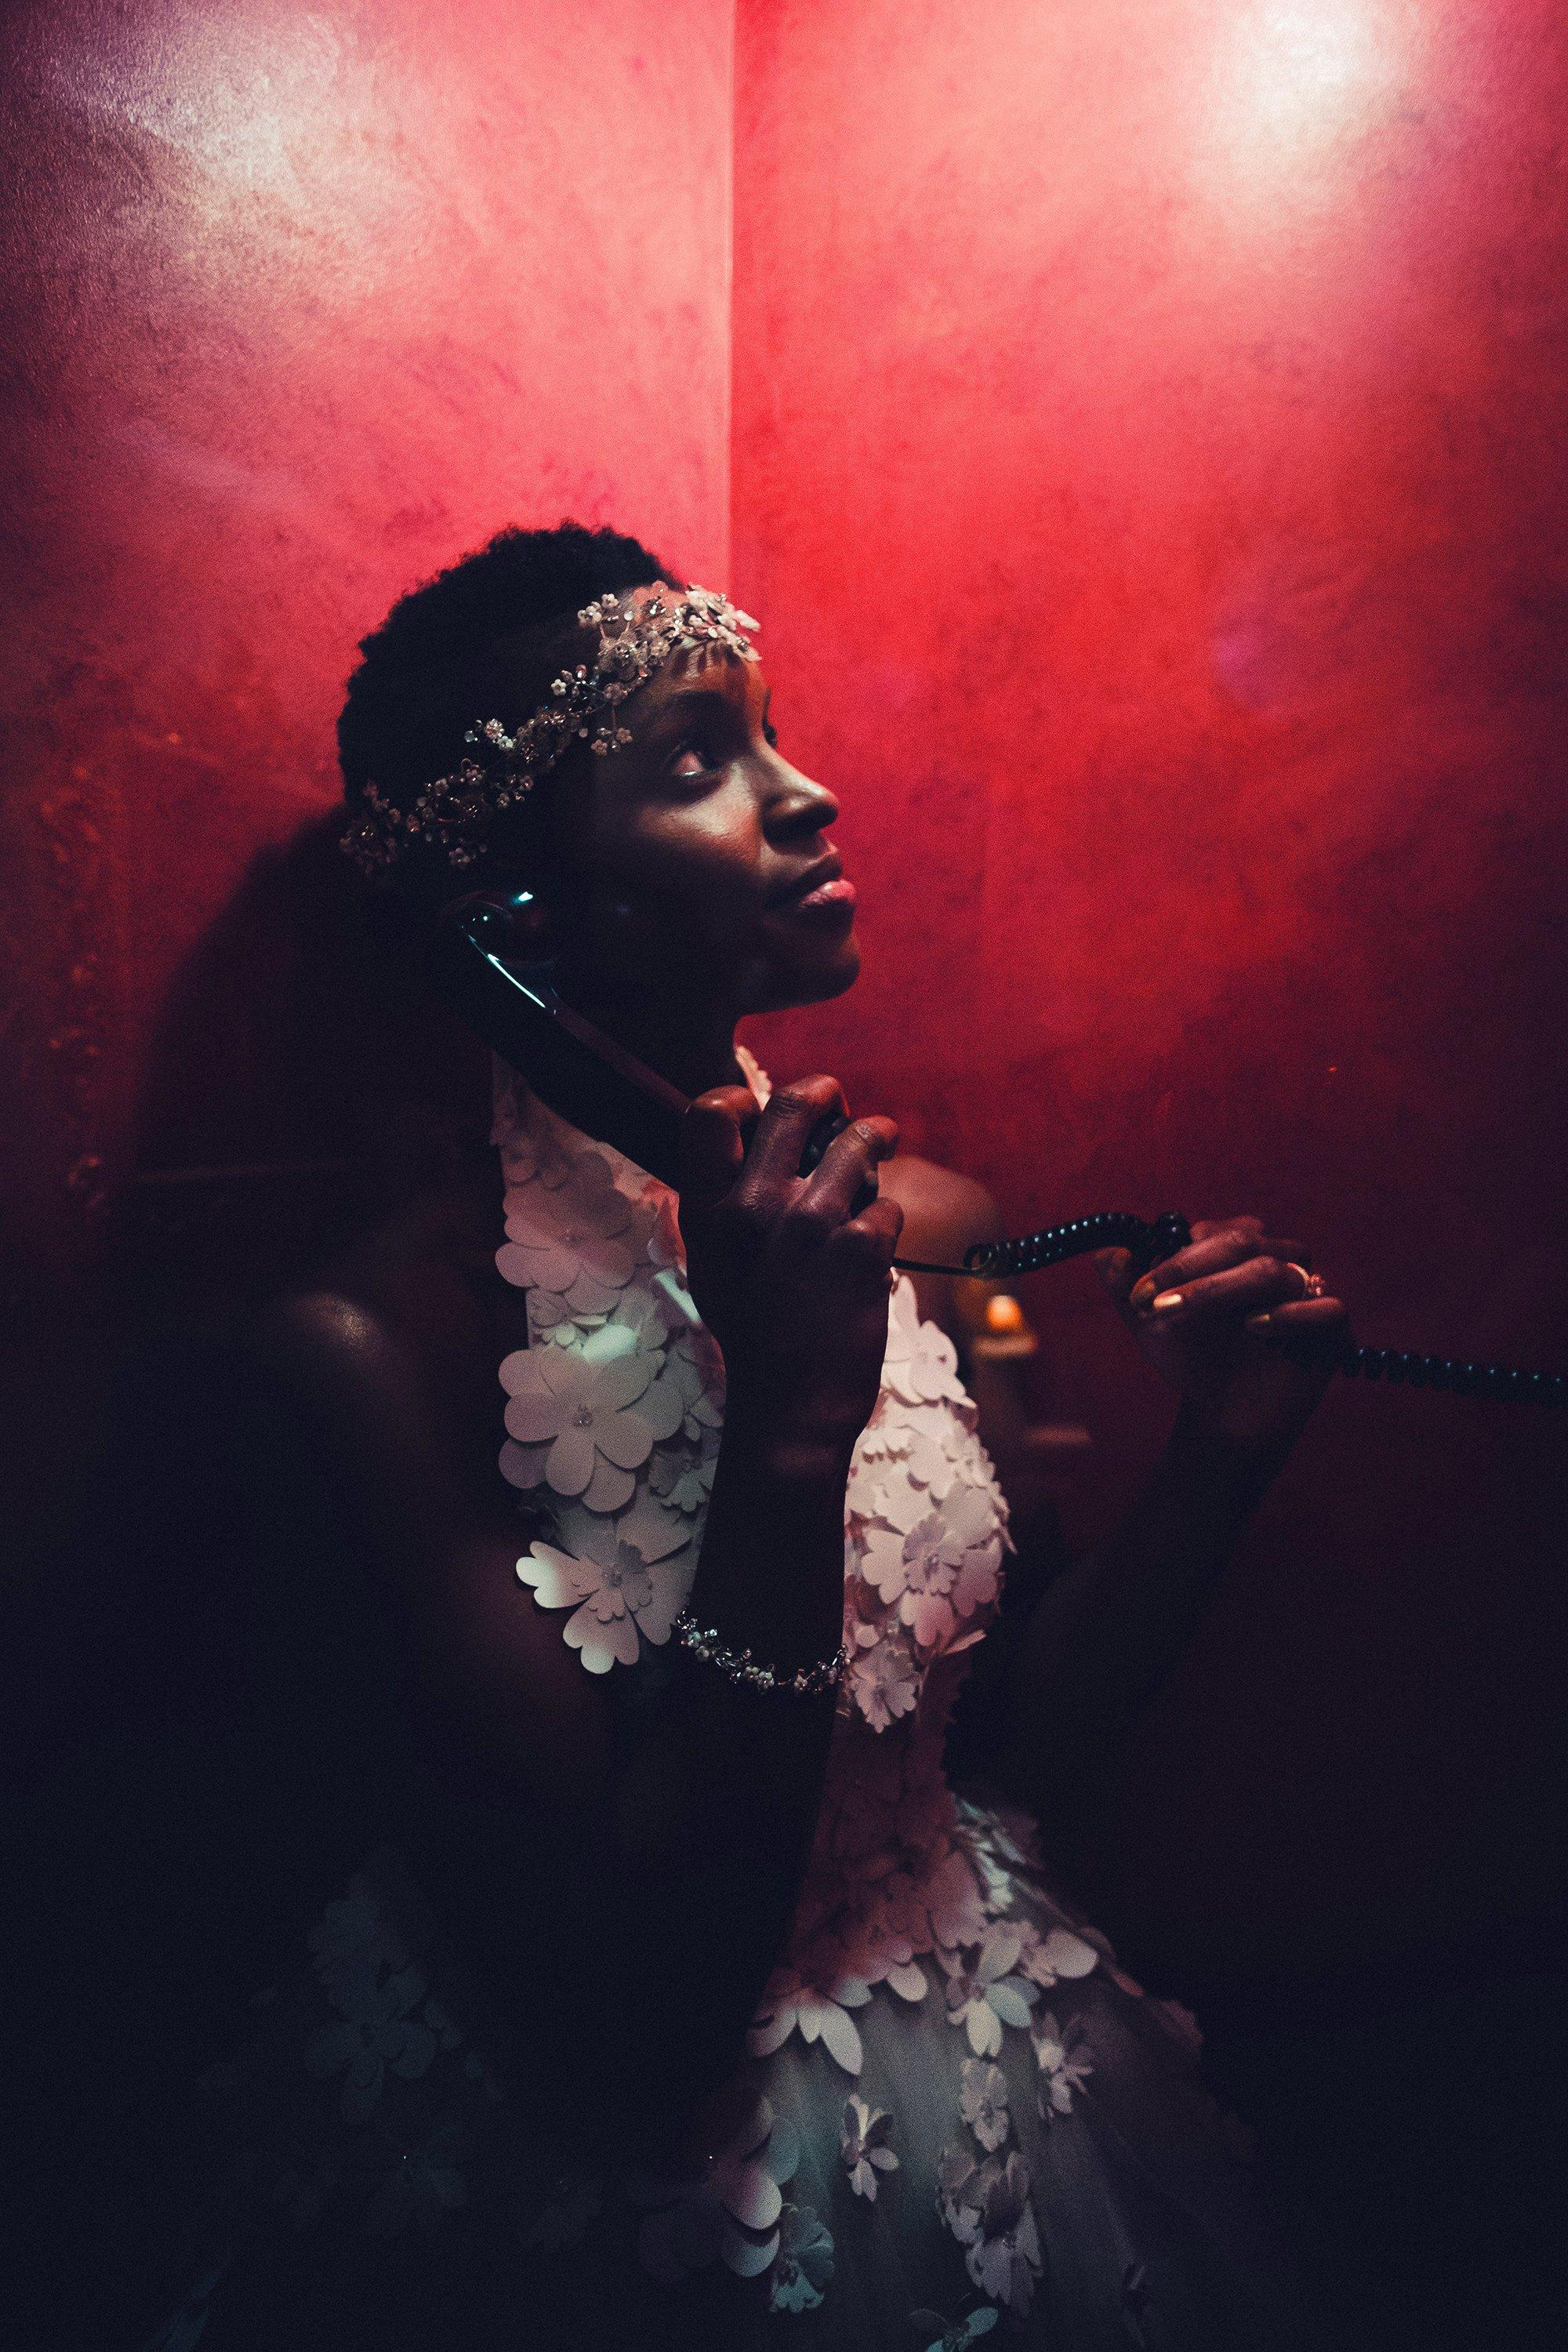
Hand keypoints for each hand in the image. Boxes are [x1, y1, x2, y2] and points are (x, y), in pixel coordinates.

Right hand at [678, 1075, 902, 1467]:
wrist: (789, 1407)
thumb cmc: (752, 1338)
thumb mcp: (711, 1268)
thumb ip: (722, 1209)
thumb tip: (749, 1152)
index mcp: (708, 1210)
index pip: (709, 1113)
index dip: (740, 1098)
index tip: (761, 1109)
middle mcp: (755, 1206)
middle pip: (793, 1107)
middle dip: (824, 1093)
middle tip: (837, 1101)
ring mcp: (812, 1222)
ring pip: (858, 1144)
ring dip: (875, 1138)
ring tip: (882, 1140)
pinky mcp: (863, 1246)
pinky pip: (885, 1204)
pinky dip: (884, 1220)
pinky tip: (874, 1245)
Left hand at [1096, 1217, 1349, 1460]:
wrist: (1222, 1415)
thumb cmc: (1192, 1357)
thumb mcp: (1149, 1320)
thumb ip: (1125, 1283)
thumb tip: (1105, 1250)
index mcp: (1241, 1251)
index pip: (1217, 1231)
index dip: (1176, 1254)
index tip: (1139, 1289)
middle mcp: (1279, 1263)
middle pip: (1246, 1243)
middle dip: (1193, 1268)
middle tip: (1155, 1302)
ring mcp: (1310, 1293)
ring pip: (1279, 1270)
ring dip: (1226, 1288)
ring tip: (1186, 1314)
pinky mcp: (1333, 1330)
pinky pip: (1328, 1307)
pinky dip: (1291, 1313)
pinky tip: (1255, 1326)